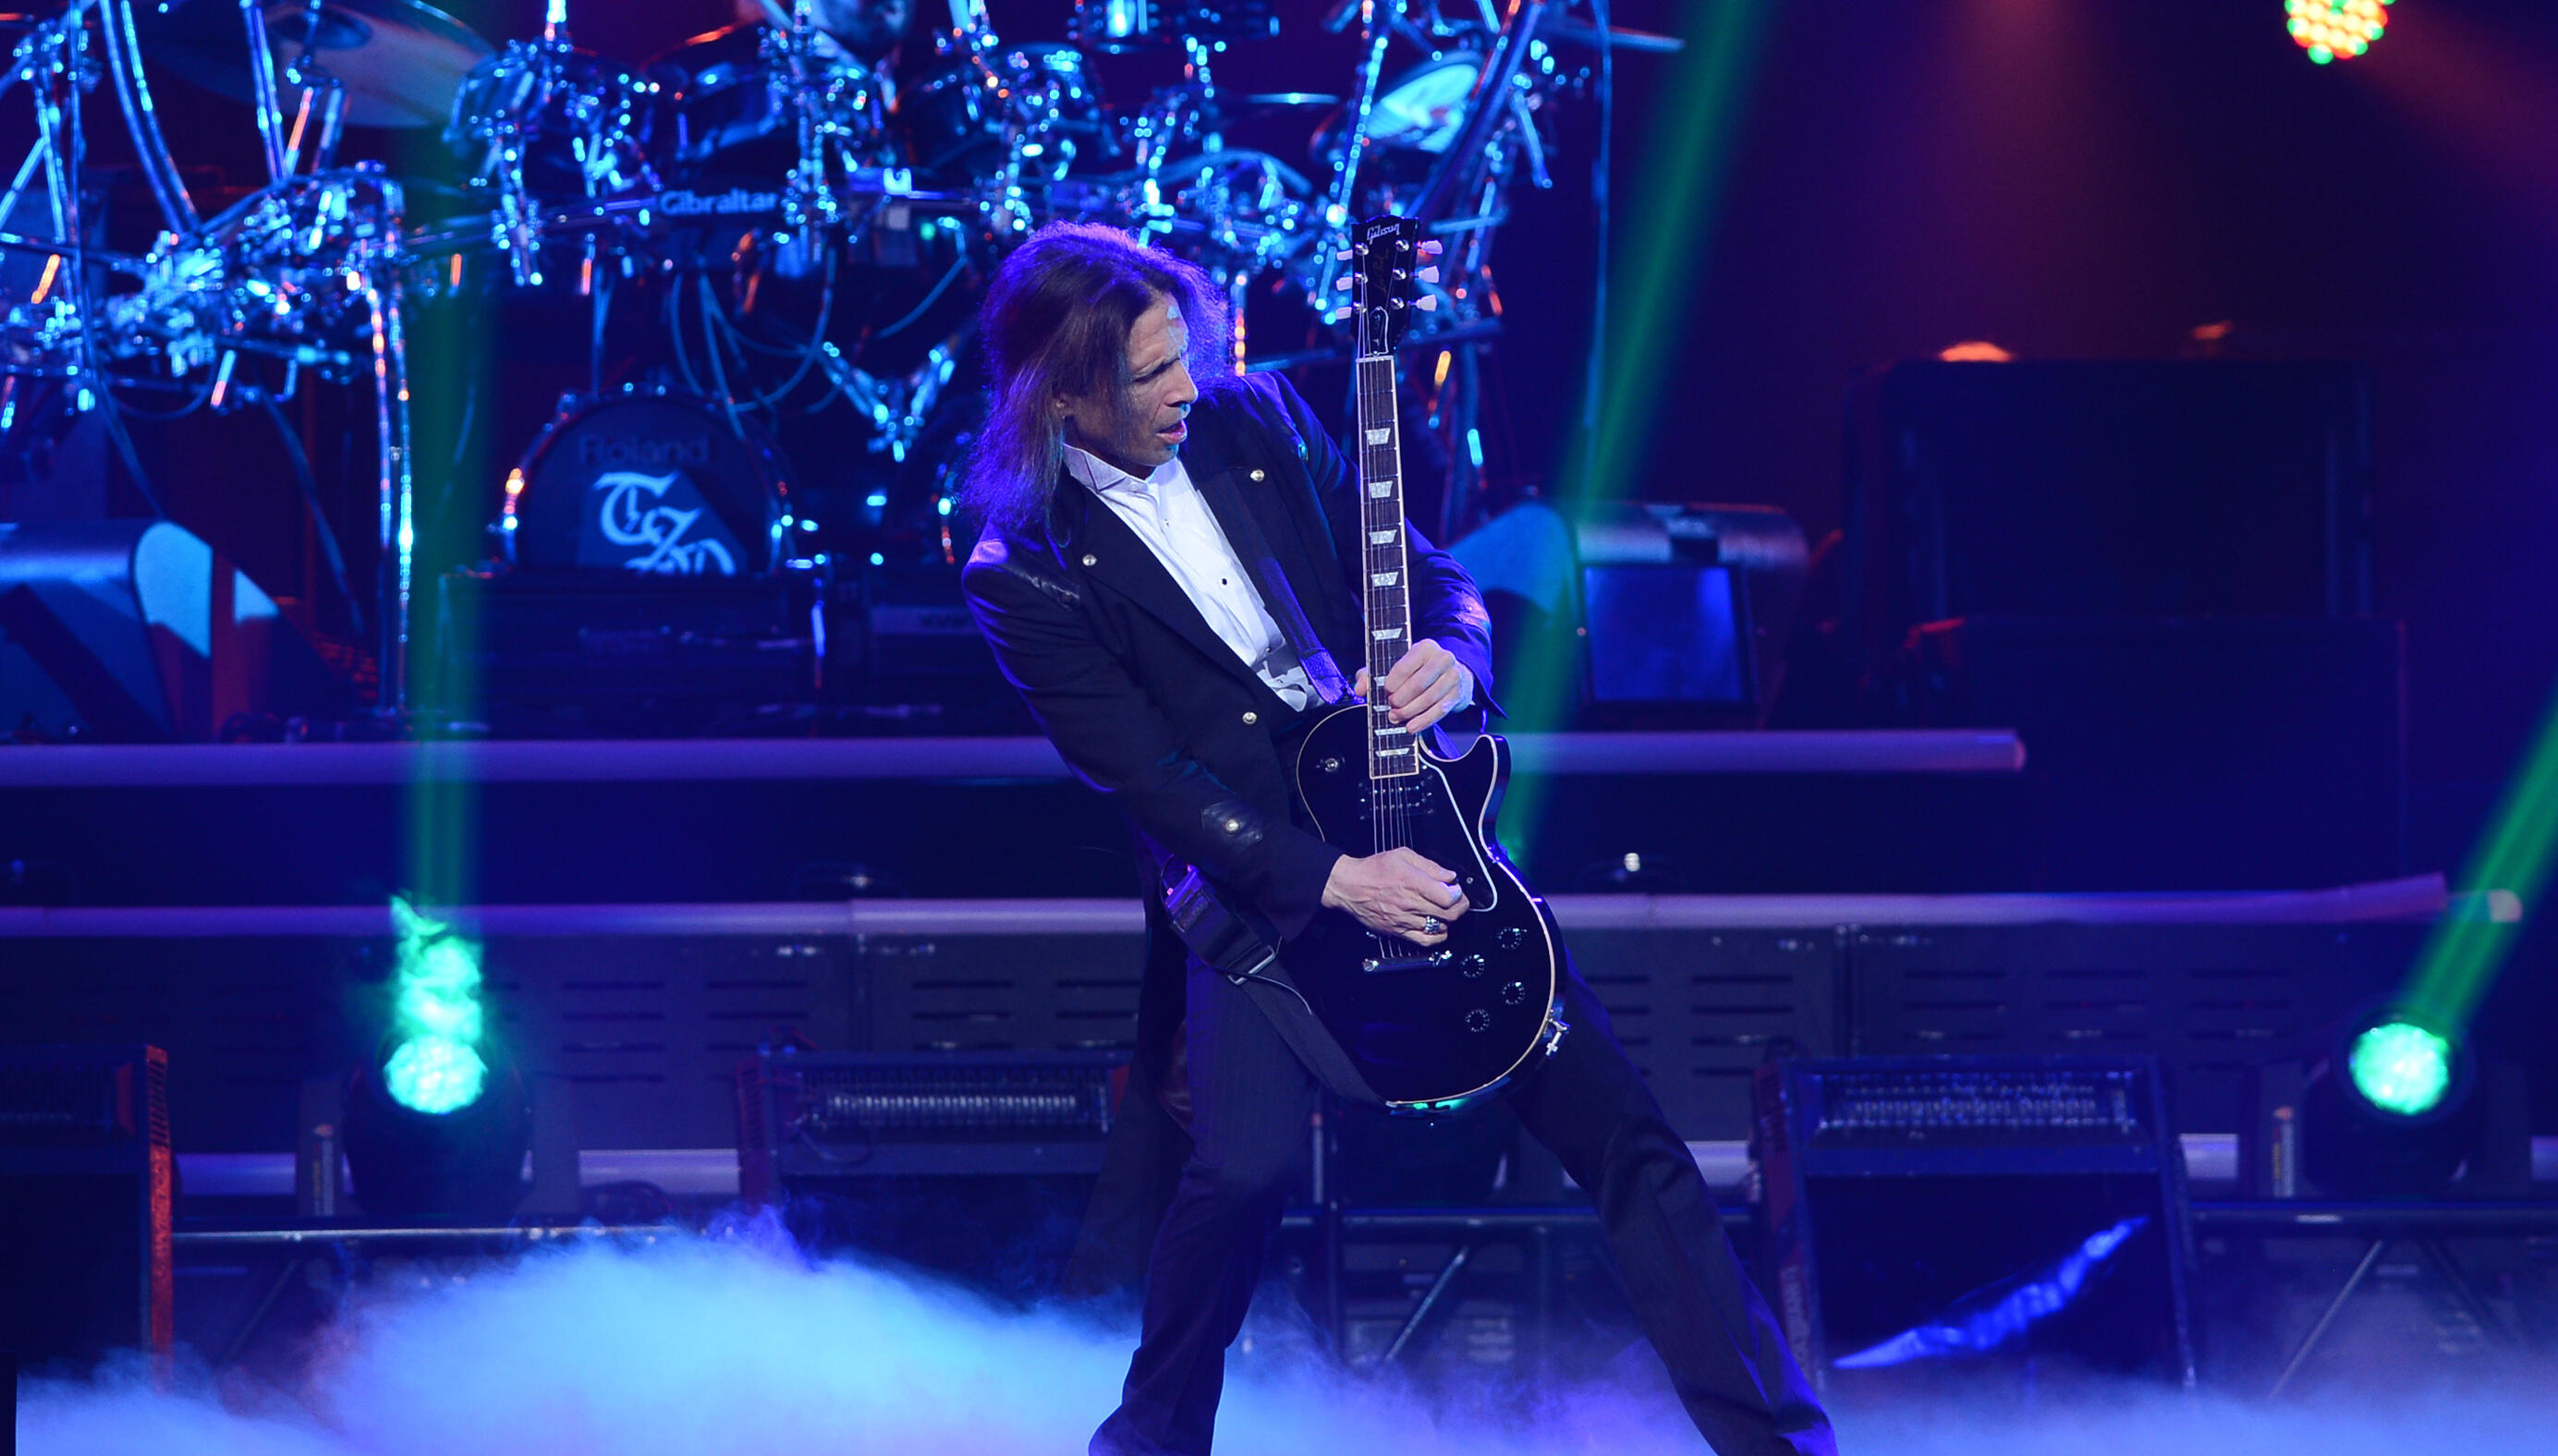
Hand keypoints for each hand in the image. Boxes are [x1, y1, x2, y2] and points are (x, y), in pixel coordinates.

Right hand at [1321, 848, 1468, 943]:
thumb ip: (1429, 866)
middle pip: (1448, 914)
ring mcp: (1404, 920)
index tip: (1456, 890)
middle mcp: (1409, 903)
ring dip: (1447, 920)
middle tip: (1459, 901)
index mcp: (1412, 882)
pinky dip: (1437, 936)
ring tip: (1444, 911)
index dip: (1458, 894)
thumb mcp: (1402, 856)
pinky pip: (1425, 941)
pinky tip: (1437, 927)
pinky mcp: (1398, 931)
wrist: (1349, 886)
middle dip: (1460, 907)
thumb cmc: (1374, 869)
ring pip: (1439, 927)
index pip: (1448, 897)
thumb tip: (1449, 876)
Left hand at [1352, 639, 1472, 734]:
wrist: (1450, 674)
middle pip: (1418, 685)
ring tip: (1396, 717)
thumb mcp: (1395, 666)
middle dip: (1400, 700)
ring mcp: (1453, 677)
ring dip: (1409, 712)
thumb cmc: (1418, 670)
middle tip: (1390, 707)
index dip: (1391, 684)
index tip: (1385, 692)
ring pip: (1428, 700)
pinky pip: (1439, 711)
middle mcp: (1443, 659)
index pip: (1404, 667)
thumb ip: (1372, 675)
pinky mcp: (1457, 694)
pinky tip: (1411, 726)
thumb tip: (1359, 689)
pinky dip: (1423, 721)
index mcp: (1425, 647)